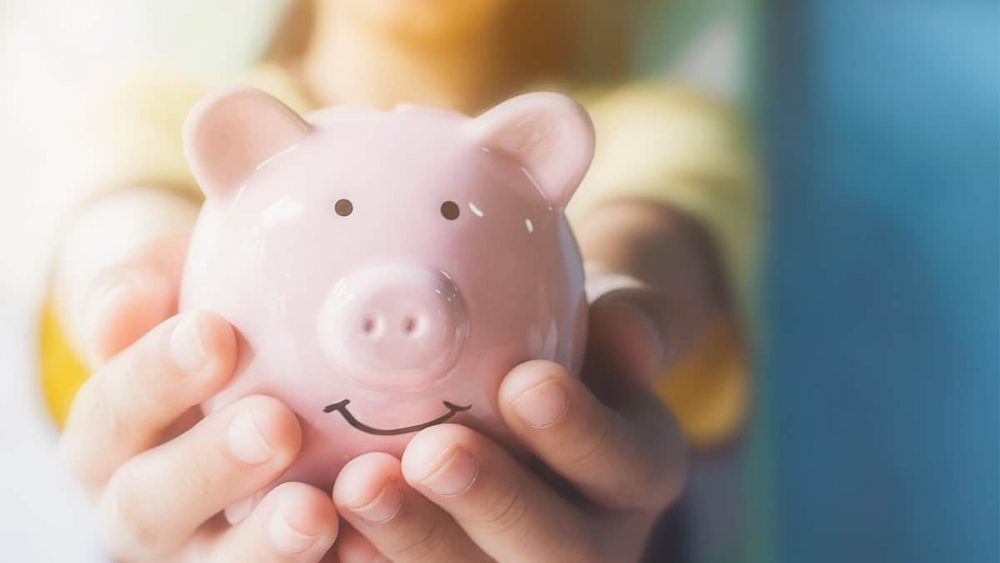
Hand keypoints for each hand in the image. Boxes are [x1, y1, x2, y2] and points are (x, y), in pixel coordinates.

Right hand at [57, 190, 339, 560]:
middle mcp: (143, 508)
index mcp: (108, 439)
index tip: (213, 332)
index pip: (112, 413)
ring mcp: (206, 551)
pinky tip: (368, 538)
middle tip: (275, 426)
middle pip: (147, 507)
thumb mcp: (174, 292)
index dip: (154, 377)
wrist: (261, 376)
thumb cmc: (215, 326)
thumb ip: (141, 289)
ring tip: (315, 511)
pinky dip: (335, 562)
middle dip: (209, 468)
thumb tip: (125, 300)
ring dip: (264, 544)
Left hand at [331, 289, 685, 561]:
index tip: (526, 382)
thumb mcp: (609, 320)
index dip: (579, 433)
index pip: (625, 462)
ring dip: (422, 543)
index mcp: (638, 472)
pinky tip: (332, 536)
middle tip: (432, 451)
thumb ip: (627, 322)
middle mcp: (596, 538)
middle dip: (495, 502)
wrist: (532, 391)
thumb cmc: (566, 344)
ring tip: (358, 487)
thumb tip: (629, 335)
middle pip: (559, 548)